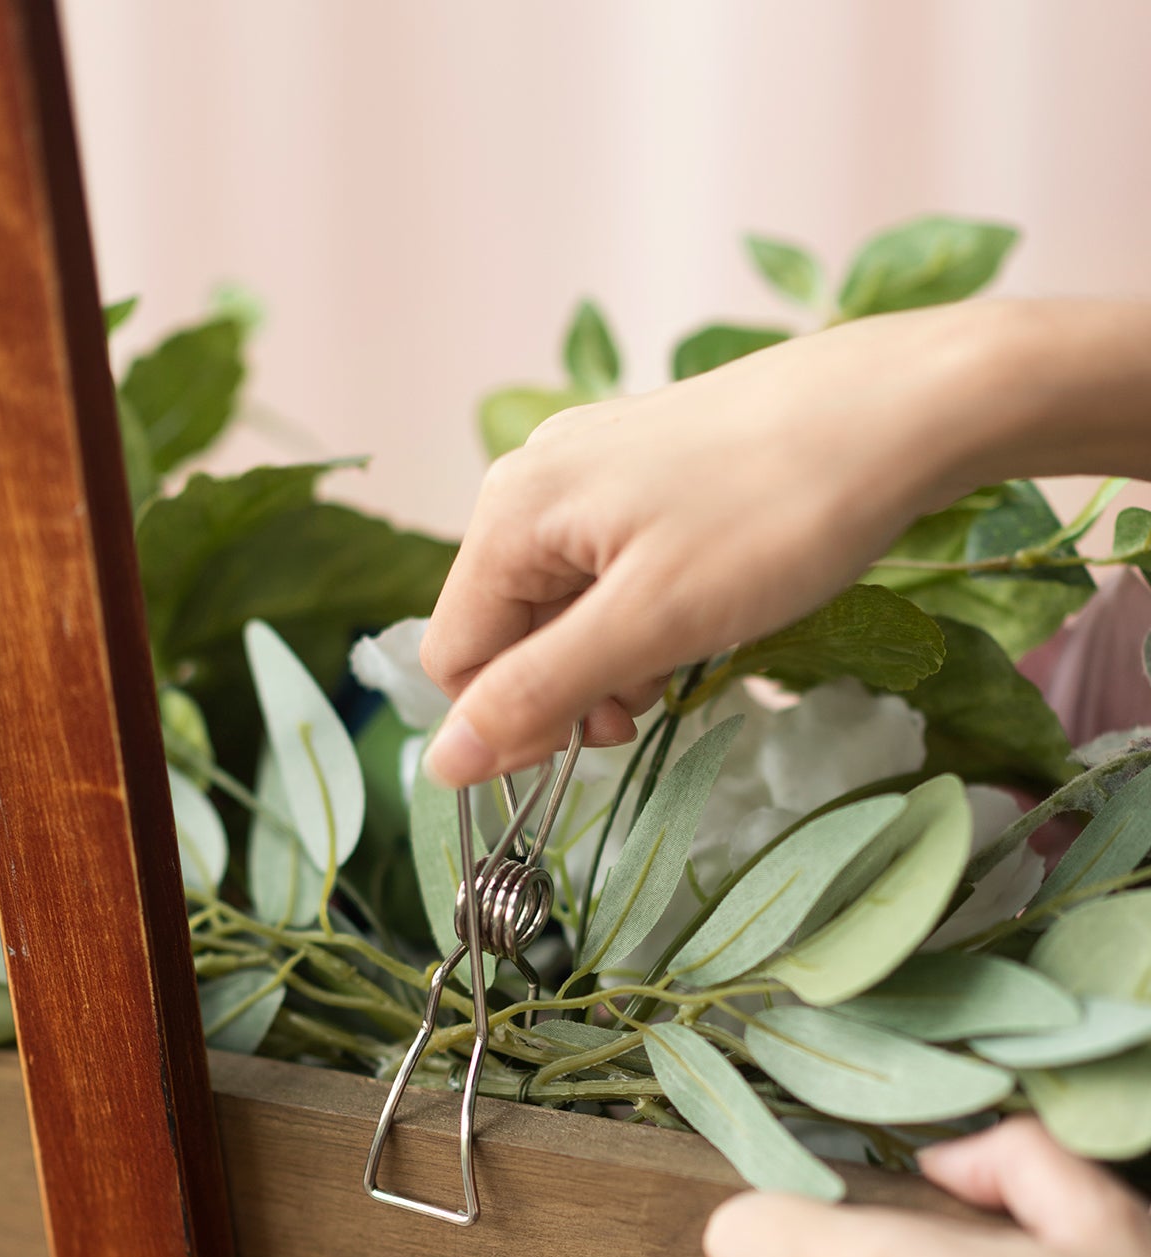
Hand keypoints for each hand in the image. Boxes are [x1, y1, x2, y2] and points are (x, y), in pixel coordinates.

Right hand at [421, 305, 993, 783]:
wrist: (898, 407)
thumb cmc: (776, 514)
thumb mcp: (650, 623)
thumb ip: (539, 693)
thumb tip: (444, 763)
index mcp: (510, 513)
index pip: (456, 661)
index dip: (515, 721)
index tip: (602, 739)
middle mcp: (532, 482)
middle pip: (506, 631)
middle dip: (568, 688)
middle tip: (654, 705)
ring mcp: (589, 470)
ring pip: (561, 605)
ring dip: (610, 657)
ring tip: (688, 654)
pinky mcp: (644, 470)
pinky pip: (608, 569)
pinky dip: (643, 613)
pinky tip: (703, 610)